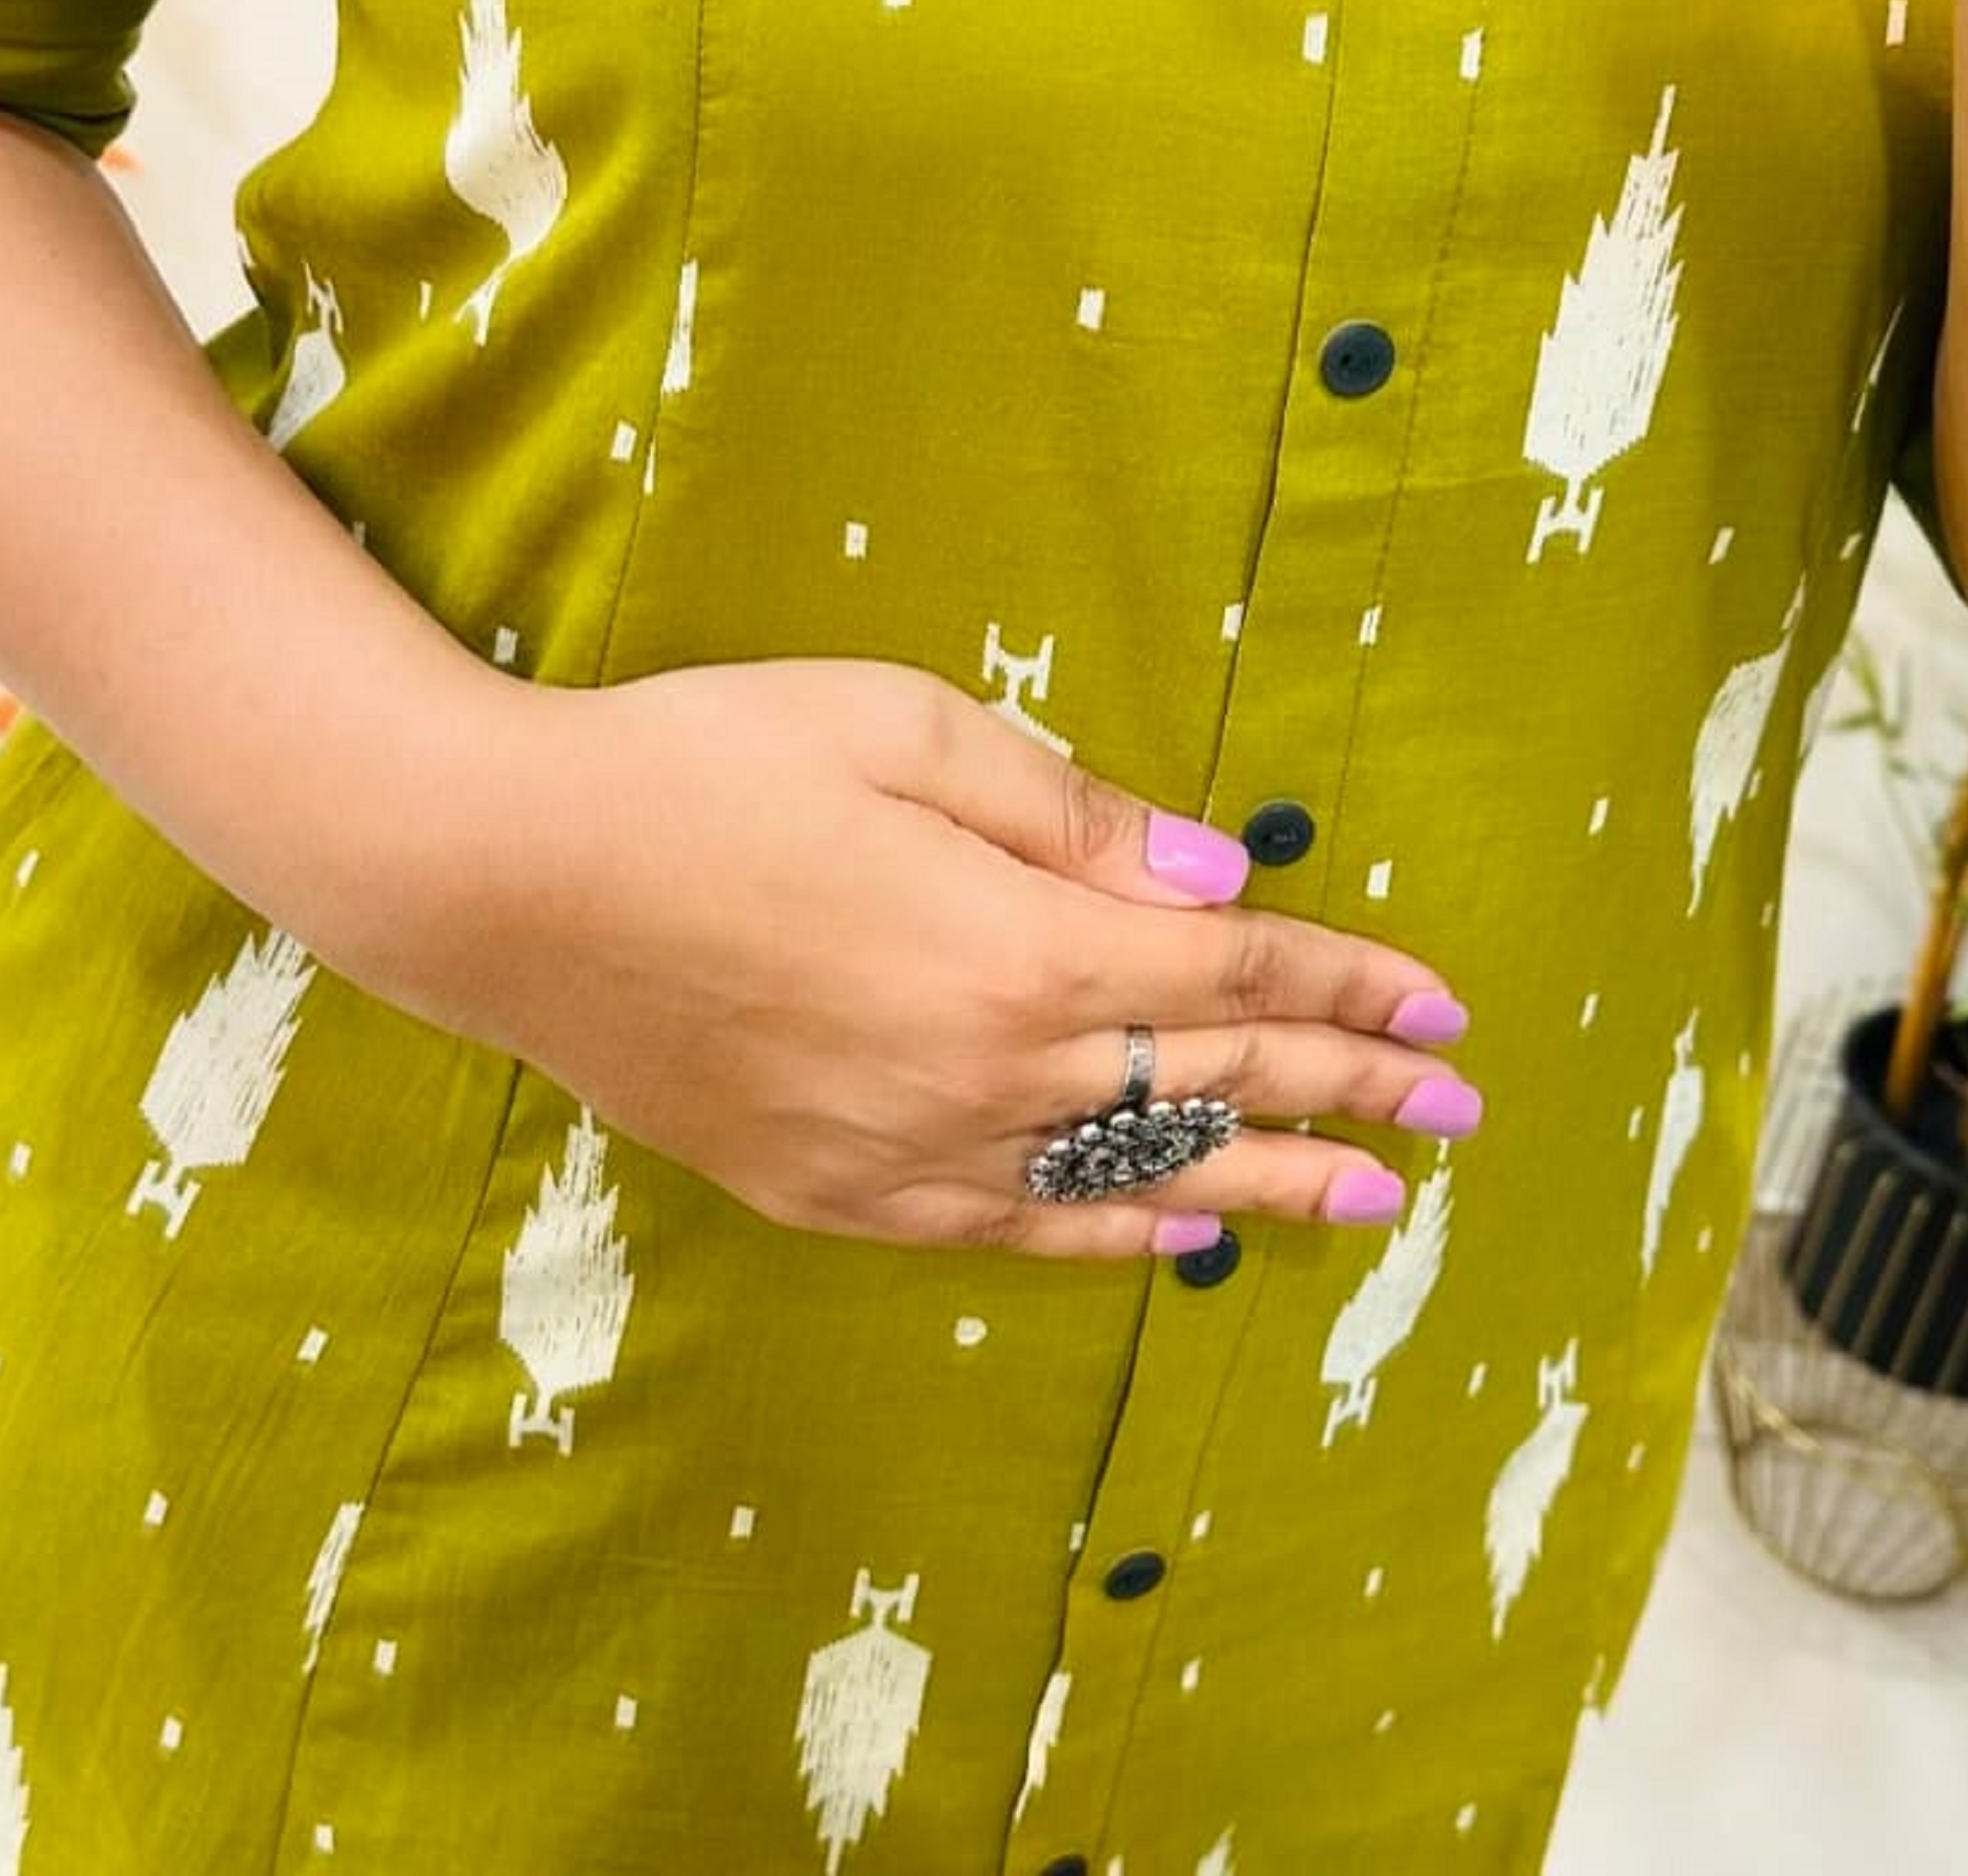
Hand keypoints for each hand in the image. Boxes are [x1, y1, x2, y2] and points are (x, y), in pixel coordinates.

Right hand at [444, 655, 1478, 1261]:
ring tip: (1375, 1201)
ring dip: (1268, 1183)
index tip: (1440, 1009)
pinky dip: (1117, 1235)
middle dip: (1348, 1092)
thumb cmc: (706, 764)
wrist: (508, 880)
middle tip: (1460, 1113)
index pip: (1228, 975)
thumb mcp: (906, 731)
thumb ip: (1077, 818)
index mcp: (1017, 945)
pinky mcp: (836, 1191)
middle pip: (1208, 1085)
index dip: (1346, 989)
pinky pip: (1018, 1230)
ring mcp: (911, 1150)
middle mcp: (987, 1072)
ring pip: (1134, 1178)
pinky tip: (1183, 1236)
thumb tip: (1225, 879)